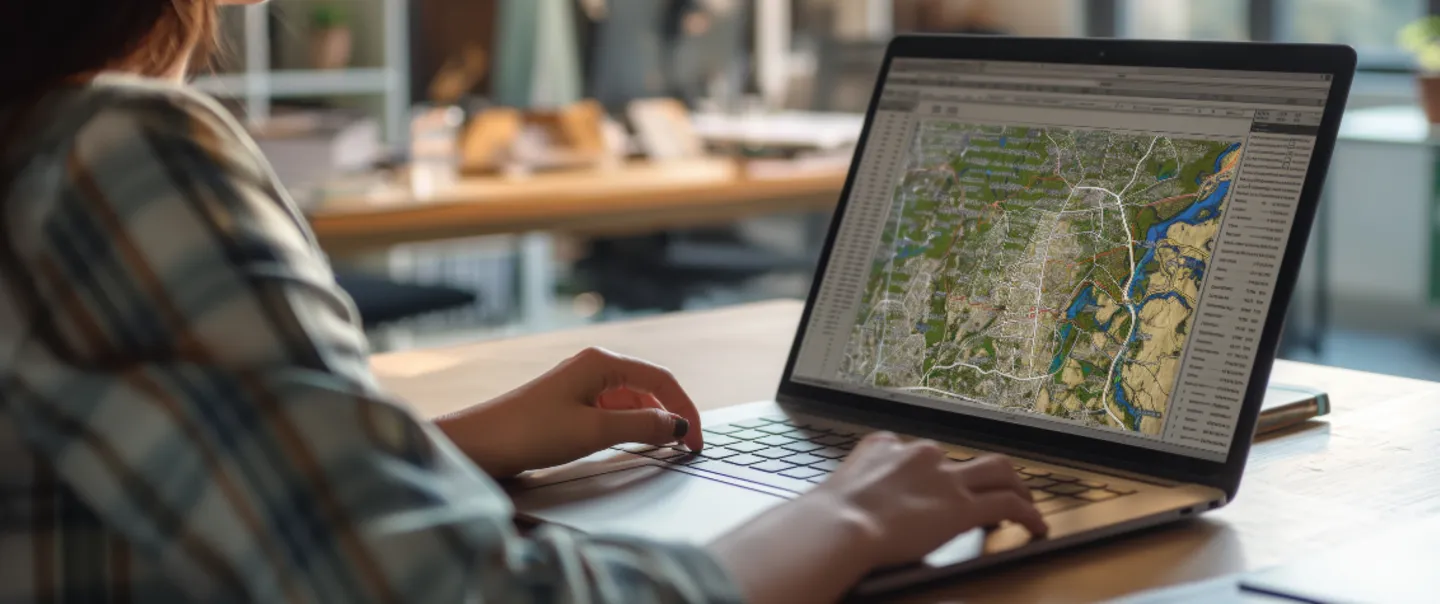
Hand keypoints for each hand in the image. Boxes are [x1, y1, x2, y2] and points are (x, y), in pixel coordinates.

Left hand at [436, 347, 703, 477]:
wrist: (479, 445)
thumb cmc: (530, 432)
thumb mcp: (594, 431)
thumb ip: (642, 425)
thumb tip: (678, 425)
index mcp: (602, 362)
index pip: (661, 379)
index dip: (685, 409)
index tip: (696, 441)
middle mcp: (594, 367)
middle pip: (649, 388)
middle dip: (671, 416)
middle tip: (686, 449)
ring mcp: (581, 385)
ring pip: (632, 401)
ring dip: (651, 423)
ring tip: (664, 450)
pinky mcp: (570, 405)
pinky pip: (613, 412)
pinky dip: (630, 427)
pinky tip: (634, 444)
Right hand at [709, 432, 1045, 603]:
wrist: (838, 525)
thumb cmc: (828, 519)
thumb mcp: (838, 488)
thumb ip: (853, 488)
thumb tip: (843, 509)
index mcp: (886, 446)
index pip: (921, 453)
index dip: (937, 472)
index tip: (940, 488)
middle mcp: (920, 453)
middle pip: (964, 457)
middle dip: (983, 473)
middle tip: (997, 488)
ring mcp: (944, 477)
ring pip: (998, 470)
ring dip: (1015, 486)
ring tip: (1025, 503)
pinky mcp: (962, 506)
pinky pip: (1008, 504)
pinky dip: (1027, 513)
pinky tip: (1035, 526)